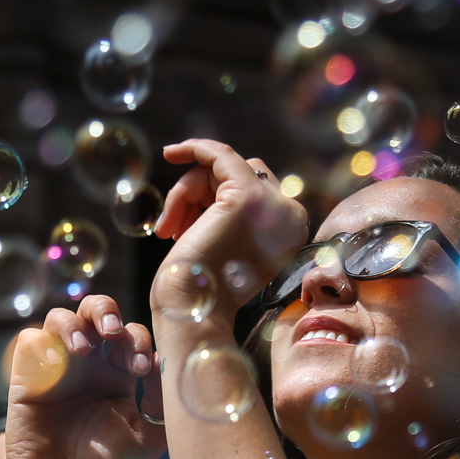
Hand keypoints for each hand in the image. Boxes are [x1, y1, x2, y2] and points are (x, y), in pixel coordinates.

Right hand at [0, 295, 165, 458]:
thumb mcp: (150, 439)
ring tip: (86, 346)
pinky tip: (61, 360)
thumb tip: (167, 364)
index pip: (132, 336)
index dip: (138, 341)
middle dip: (106, 312)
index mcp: (120, 377)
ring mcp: (57, 370)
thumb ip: (164, 404)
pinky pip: (30, 340)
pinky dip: (46, 339)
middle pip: (97, 312)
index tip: (142, 368)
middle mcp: (89, 367)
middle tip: (114, 334)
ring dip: (76, 321)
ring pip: (61, 317)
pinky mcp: (28, 380)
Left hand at [151, 139, 307, 327]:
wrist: (193, 310)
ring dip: (186, 193)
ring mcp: (271, 203)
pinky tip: (171, 153)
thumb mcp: (228, 244)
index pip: (256, 189)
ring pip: (222, 169)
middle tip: (170, 229)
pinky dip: (194, 148)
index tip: (186, 214)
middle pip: (239, 176)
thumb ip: (235, 214)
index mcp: (292, 230)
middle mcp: (291, 215)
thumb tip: (215, 178)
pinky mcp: (245, 195)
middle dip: (200, 194)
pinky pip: (218, 154)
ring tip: (167, 228)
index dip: (215, 198)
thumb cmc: (202, 287)